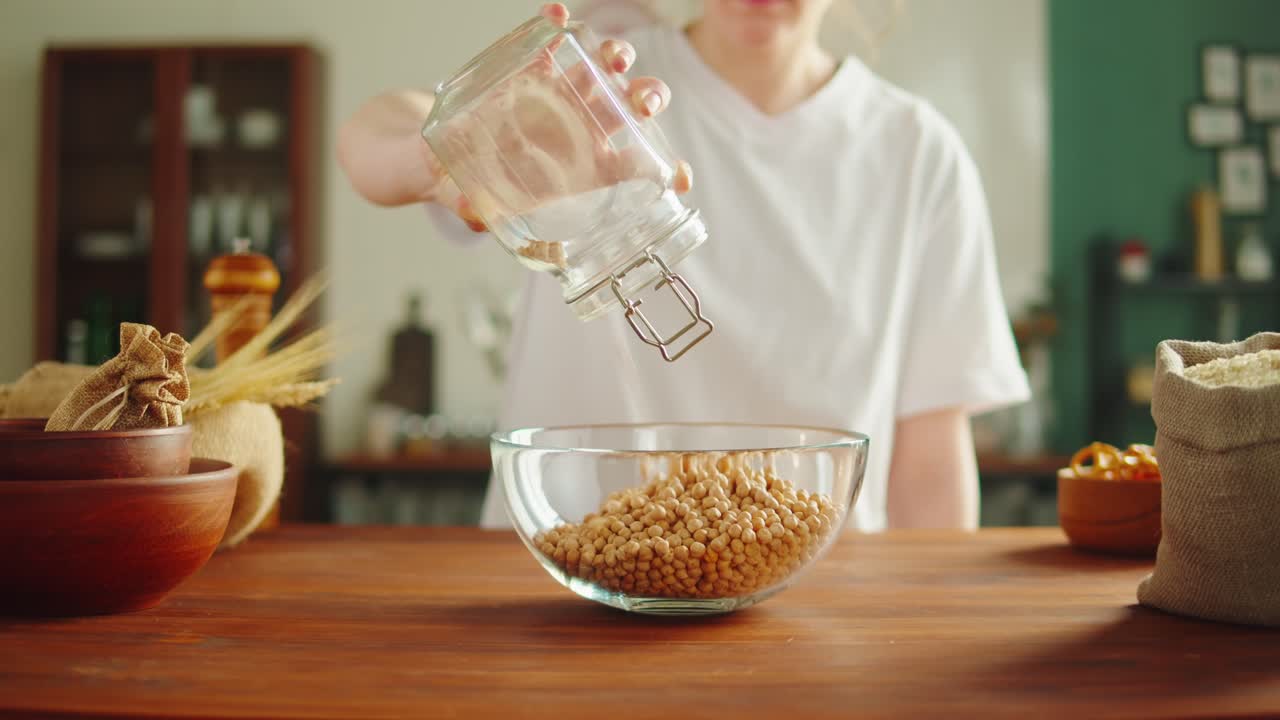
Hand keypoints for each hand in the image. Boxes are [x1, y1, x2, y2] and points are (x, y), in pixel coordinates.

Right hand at [427, 2, 692, 232]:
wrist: (429, 152)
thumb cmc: (464, 185)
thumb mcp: (467, 203)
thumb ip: (474, 209)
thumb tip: (473, 213)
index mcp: (578, 166)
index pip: (630, 167)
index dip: (661, 172)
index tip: (680, 177)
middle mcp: (577, 125)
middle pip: (628, 108)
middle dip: (646, 100)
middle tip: (643, 103)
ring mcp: (557, 90)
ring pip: (601, 68)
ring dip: (616, 57)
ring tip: (613, 57)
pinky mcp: (528, 63)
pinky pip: (550, 38)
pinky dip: (557, 25)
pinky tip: (558, 17)